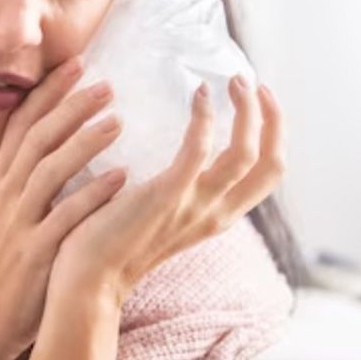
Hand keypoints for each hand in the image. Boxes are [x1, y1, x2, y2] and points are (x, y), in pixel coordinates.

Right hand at [0, 56, 131, 359]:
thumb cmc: (7, 262)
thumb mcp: (7, 210)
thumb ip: (27, 176)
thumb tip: (59, 139)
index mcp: (1, 180)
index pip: (21, 123)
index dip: (47, 92)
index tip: (76, 64)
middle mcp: (7, 194)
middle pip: (37, 138)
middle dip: (70, 107)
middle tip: (105, 83)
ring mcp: (20, 222)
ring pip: (49, 170)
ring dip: (83, 142)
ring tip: (117, 120)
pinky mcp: (36, 251)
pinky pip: (66, 216)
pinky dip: (92, 194)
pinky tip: (121, 177)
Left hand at [46, 75, 286, 306]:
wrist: (87, 278)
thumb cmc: (111, 240)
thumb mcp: (159, 213)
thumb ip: (175, 188)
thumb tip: (173, 150)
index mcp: (216, 216)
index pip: (268, 175)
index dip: (273, 133)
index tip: (260, 98)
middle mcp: (215, 214)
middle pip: (272, 164)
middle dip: (271, 119)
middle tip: (252, 82)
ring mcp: (194, 207)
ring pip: (245, 154)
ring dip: (246, 112)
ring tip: (232, 80)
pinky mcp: (166, 197)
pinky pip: (199, 152)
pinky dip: (205, 119)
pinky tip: (197, 94)